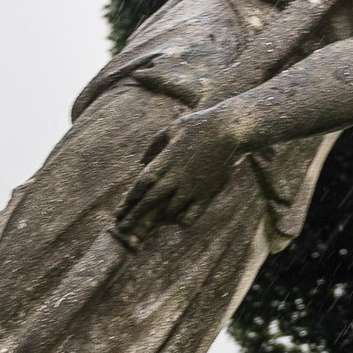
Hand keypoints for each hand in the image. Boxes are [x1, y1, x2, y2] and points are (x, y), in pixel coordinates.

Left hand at [115, 111, 246, 242]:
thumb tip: (141, 162)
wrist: (231, 131)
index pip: (141, 183)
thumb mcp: (172, 129)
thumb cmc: (200, 125)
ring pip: (169, 211)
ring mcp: (192, 187)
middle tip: (124, 227)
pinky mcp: (207, 194)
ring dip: (160, 217)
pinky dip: (182, 220)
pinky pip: (191, 216)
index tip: (122, 208)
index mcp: (165, 160)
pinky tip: (179, 218)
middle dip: (135, 215)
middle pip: (150, 201)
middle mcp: (176, 177)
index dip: (130, 197)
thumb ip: (153, 145)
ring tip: (153, 223)